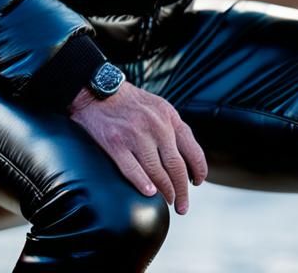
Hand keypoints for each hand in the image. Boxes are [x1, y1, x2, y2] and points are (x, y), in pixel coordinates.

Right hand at [68, 81, 207, 214]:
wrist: (99, 91)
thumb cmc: (130, 102)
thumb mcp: (158, 107)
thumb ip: (172, 128)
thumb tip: (186, 157)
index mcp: (169, 117)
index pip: (192, 149)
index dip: (198, 170)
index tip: (197, 183)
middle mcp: (156, 126)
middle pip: (176, 167)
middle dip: (183, 191)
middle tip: (183, 205)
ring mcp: (135, 135)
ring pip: (157, 173)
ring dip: (165, 192)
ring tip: (168, 201)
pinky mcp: (116, 144)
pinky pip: (133, 171)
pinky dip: (143, 185)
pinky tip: (150, 193)